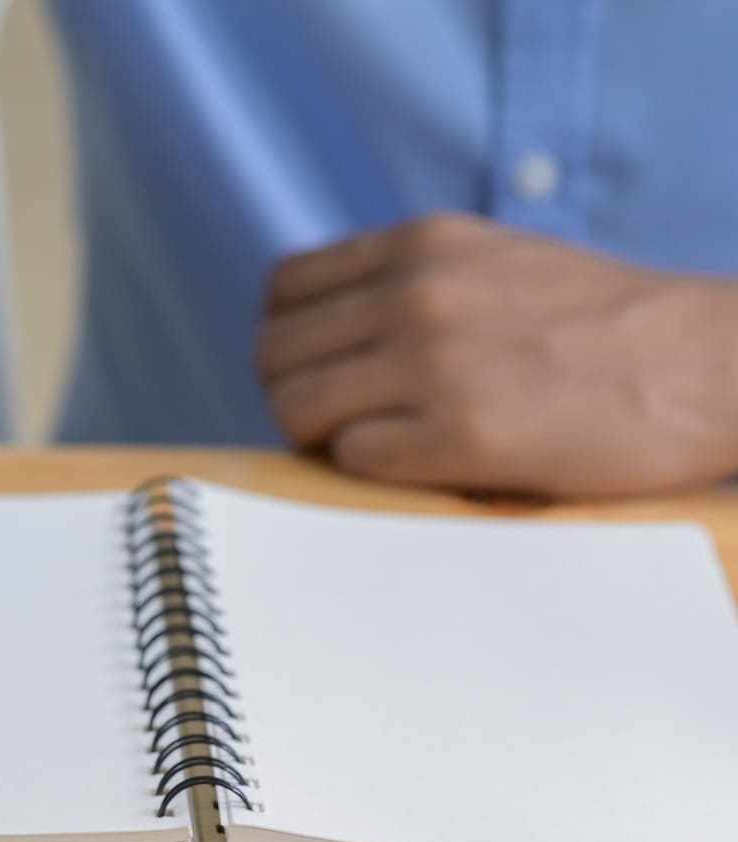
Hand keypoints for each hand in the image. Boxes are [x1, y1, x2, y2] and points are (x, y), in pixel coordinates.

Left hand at [258, 213, 737, 496]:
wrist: (717, 365)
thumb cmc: (609, 324)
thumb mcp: (497, 260)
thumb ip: (413, 279)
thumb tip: (329, 327)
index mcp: (422, 244)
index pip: (284, 289)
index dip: (292, 338)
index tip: (324, 369)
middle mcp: (416, 294)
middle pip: (274, 355)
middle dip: (296, 395)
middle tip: (344, 422)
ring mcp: (435, 364)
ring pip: (297, 409)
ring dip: (323, 438)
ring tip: (378, 446)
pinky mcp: (463, 435)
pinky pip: (353, 458)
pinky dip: (370, 471)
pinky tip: (423, 465)